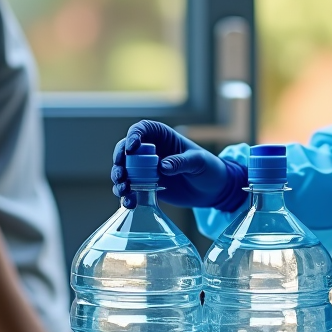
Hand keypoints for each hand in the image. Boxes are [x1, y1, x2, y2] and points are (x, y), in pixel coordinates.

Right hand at [111, 120, 246, 209]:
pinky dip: (125, 195)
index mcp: (162, 136)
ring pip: (123, 170)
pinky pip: (129, 188)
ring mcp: (145, 169)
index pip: (141, 129)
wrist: (212, 190)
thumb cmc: (209, 168)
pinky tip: (129, 202)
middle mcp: (149, 151)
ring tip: (124, 190)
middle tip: (121, 174)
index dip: (132, 136)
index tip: (131, 148)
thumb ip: (182, 162)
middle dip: (119, 161)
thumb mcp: (199, 162)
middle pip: (124, 150)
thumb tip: (163, 166)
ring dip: (119, 180)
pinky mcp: (145, 186)